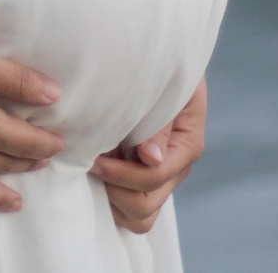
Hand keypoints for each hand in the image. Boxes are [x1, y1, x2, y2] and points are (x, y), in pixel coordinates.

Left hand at [90, 77, 206, 233]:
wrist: (156, 61)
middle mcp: (175, 167)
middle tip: (91, 162)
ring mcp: (159, 177)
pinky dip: (109, 200)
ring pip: (138, 216)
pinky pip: (127, 209)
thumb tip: (151, 158)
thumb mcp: (167, 84)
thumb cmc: (159, 66)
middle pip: (145, 205)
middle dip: (114, 188)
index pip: (154, 176)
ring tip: (93, 168)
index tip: (95, 158)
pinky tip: (94, 171)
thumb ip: (159, 121)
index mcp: (186, 144)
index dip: (122, 173)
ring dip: (111, 199)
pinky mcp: (142, 178)